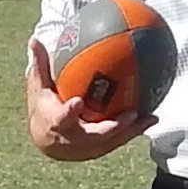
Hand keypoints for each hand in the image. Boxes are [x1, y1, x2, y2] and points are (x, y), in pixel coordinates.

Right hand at [24, 35, 147, 165]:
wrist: (47, 142)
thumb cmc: (43, 109)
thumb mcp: (38, 89)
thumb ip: (39, 66)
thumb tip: (34, 39)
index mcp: (56, 123)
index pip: (62, 118)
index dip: (70, 112)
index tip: (78, 101)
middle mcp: (72, 138)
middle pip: (93, 136)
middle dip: (111, 128)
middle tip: (129, 115)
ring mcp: (88, 147)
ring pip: (111, 141)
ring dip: (131, 131)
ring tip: (149, 117)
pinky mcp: (100, 149)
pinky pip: (119, 139)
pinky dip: (135, 130)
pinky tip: (153, 117)